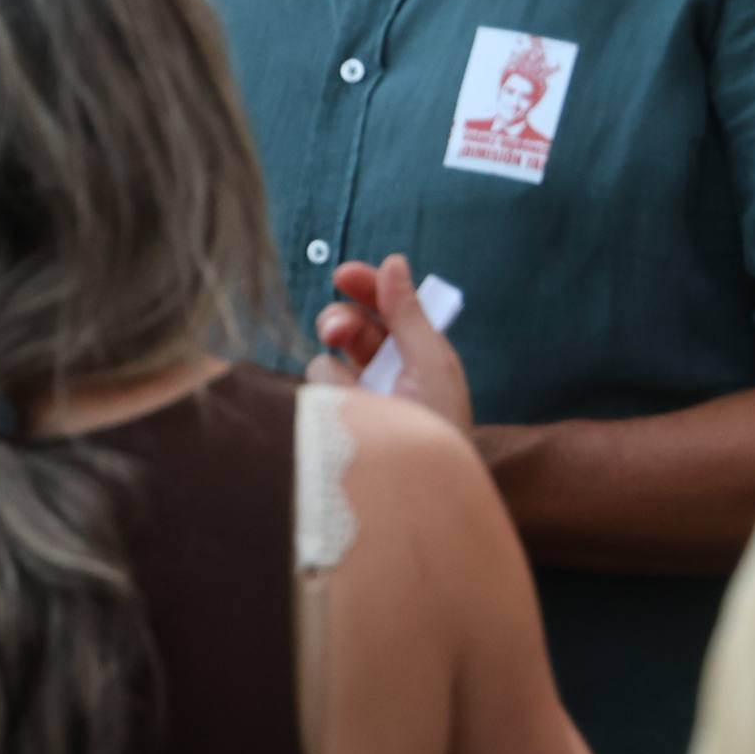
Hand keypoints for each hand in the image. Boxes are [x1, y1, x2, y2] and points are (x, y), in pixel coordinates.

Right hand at [307, 253, 472, 430]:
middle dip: (340, 321)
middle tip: (337, 332)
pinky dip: (328, 396)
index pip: (386, 308)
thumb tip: (394, 261)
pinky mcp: (335, 421)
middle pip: (348, 326)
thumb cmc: (439, 429)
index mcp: (416, 353)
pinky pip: (316, 391)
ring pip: (326, 358)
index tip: (345, 276)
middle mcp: (384, 372)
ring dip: (336, 369)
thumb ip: (408, 313)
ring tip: (356, 396)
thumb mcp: (431, 364)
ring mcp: (357, 399)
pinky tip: (345, 415)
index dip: (365, 287)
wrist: (423, 491)